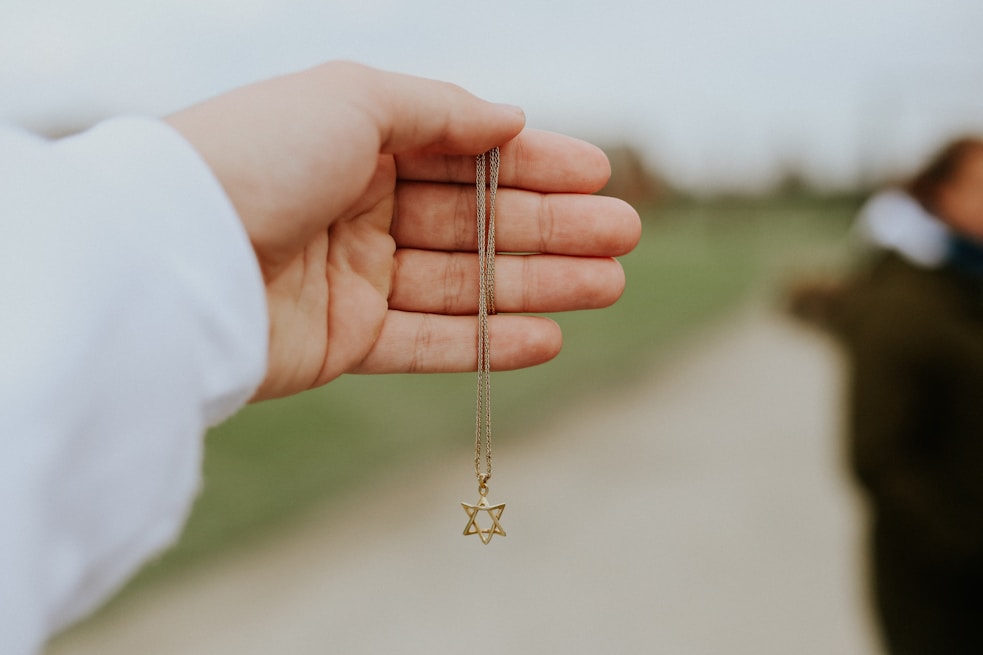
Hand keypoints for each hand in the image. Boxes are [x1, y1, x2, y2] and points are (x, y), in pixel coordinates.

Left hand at [166, 62, 640, 399]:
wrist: (172, 255)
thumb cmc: (257, 155)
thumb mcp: (355, 98)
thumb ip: (441, 110)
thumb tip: (512, 121)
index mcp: (358, 142)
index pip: (467, 155)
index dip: (537, 166)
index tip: (601, 177)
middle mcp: (357, 207)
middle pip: (476, 222)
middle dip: (552, 229)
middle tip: (623, 240)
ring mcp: (352, 277)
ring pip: (465, 284)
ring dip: (538, 286)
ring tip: (608, 286)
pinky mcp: (343, 342)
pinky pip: (429, 343)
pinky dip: (488, 343)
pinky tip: (549, 339)